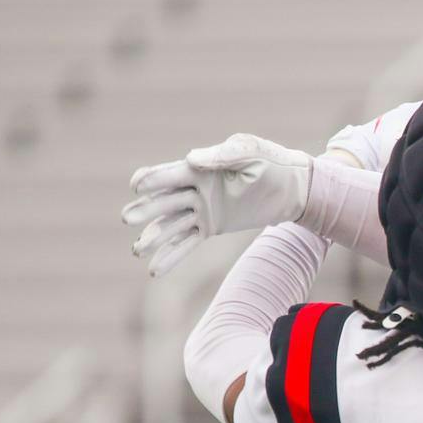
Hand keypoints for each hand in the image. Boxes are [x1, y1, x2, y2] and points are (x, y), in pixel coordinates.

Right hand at [121, 133, 313, 277]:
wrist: (295, 189)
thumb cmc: (273, 163)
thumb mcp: (251, 152)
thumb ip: (222, 154)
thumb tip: (190, 158)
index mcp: (200, 168)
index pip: (170, 174)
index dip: (153, 179)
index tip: (136, 186)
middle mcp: (195, 189)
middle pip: (165, 201)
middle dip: (146, 209)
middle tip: (127, 218)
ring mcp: (202, 210)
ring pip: (172, 225)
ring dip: (154, 237)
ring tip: (137, 250)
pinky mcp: (211, 227)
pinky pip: (187, 243)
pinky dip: (172, 256)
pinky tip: (154, 270)